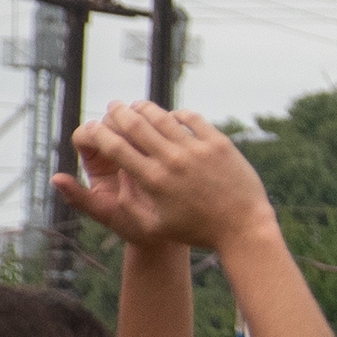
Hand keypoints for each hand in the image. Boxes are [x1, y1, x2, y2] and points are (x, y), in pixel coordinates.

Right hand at [58, 102, 273, 249]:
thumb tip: (115, 180)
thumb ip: (129, 205)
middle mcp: (173, 160)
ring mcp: (198, 149)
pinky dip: (178, 113)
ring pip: (163, 118)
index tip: (93, 127)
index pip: (116, 147)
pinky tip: (172, 114)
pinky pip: (193, 119)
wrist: (243, 228)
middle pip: (136, 126)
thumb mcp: (155, 227)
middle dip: (118, 113)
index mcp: (153, 180)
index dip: (99, 133)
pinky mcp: (220, 144)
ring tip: (137, 105)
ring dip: (145, 108)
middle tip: (112, 106)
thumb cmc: (197, 231)